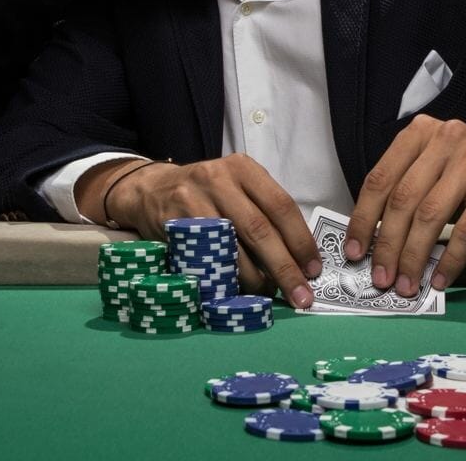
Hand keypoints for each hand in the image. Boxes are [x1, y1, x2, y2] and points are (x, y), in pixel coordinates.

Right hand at [86, 154, 321, 307]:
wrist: (151, 190)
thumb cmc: (209, 194)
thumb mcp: (238, 187)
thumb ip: (266, 213)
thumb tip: (301, 259)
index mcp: (243, 169)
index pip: (281, 206)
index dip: (300, 241)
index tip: (313, 270)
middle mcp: (218, 180)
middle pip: (259, 230)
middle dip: (284, 268)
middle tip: (300, 296)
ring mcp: (192, 202)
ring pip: (231, 249)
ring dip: (254, 280)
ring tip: (268, 295)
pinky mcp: (172, 226)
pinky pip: (204, 260)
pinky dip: (223, 280)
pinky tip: (236, 292)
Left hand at [342, 115, 465, 297]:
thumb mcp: (435, 171)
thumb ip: (405, 193)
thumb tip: (371, 241)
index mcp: (420, 132)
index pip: (380, 178)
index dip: (364, 219)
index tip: (354, 252)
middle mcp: (445, 137)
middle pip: (403, 199)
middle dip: (388, 245)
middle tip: (380, 277)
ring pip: (430, 216)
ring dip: (414, 257)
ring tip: (407, 284)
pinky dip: (449, 259)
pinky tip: (440, 279)